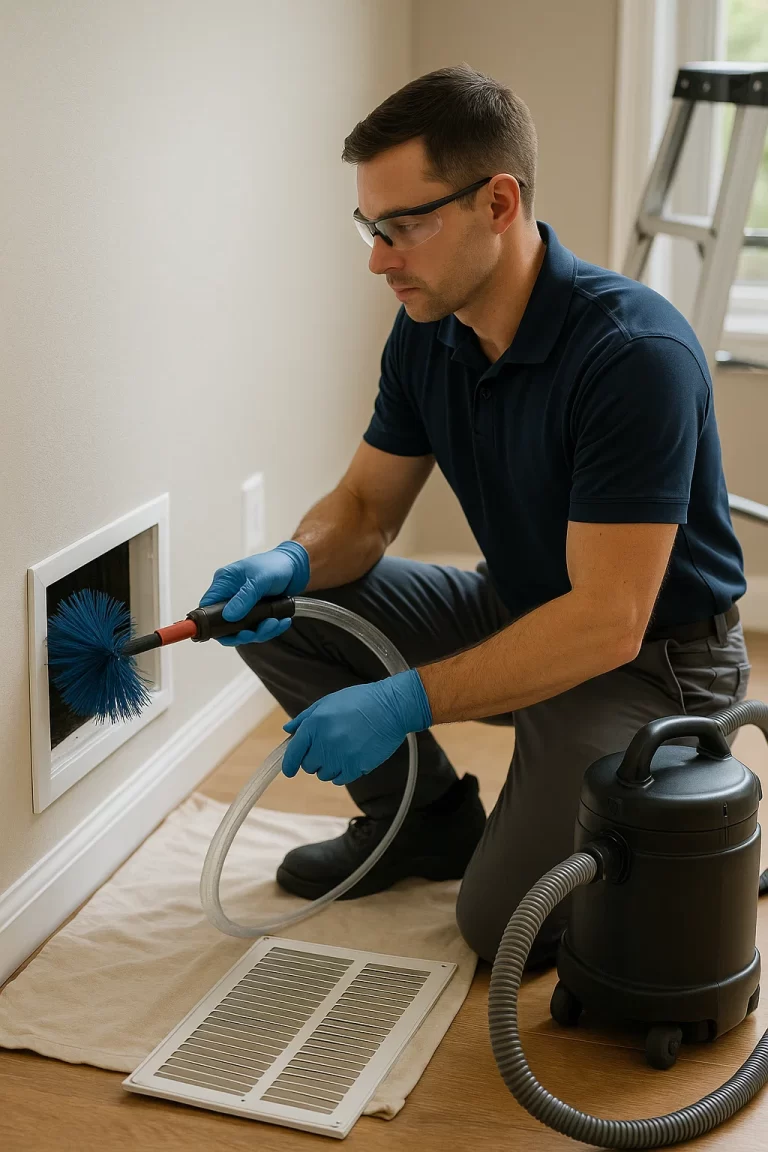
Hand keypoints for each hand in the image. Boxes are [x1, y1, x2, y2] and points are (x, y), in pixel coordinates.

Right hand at [198, 540, 309, 645]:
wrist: (297, 567)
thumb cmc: (276, 565)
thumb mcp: (260, 579)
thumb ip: (244, 598)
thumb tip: (229, 615)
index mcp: (225, 582)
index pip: (207, 606)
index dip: (211, 622)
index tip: (224, 633)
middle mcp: (231, 595)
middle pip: (225, 624)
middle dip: (241, 633)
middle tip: (254, 633)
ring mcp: (243, 605)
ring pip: (243, 629)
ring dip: (259, 631)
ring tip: (275, 623)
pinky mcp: (256, 612)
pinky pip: (258, 628)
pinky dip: (270, 628)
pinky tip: (281, 622)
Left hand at [281, 669, 431, 785]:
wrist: (390, 707)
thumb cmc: (359, 701)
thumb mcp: (327, 702)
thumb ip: (305, 718)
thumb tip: (288, 730)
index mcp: (314, 724)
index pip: (293, 752)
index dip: (289, 764)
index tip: (289, 770)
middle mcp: (324, 742)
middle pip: (308, 766)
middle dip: (313, 759)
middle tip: (326, 748)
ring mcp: (340, 756)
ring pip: (323, 774)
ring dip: (328, 767)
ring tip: (341, 751)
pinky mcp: (356, 767)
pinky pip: (339, 779)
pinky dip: (341, 773)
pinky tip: (350, 759)